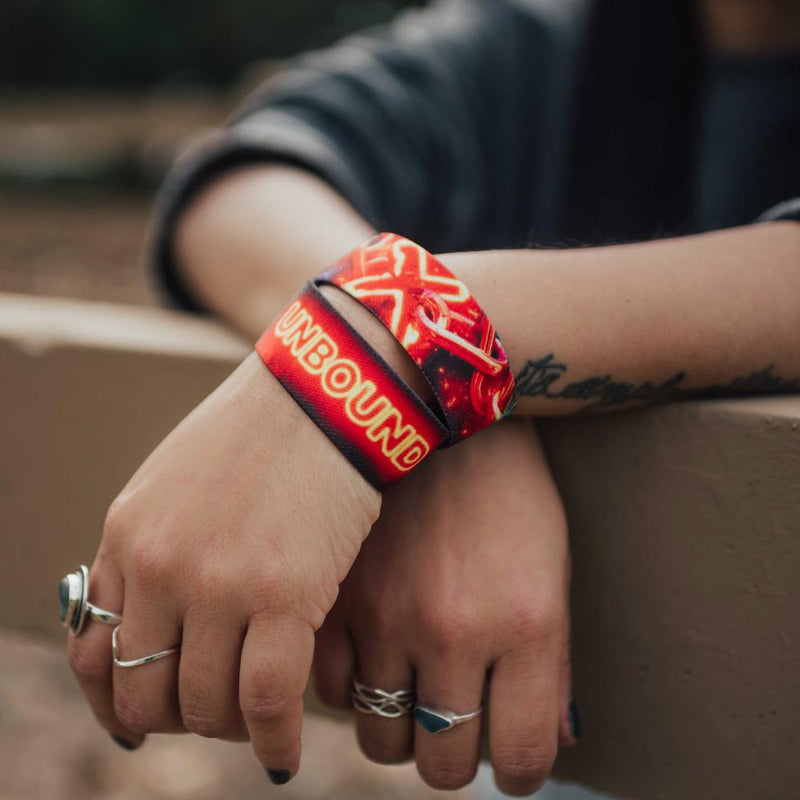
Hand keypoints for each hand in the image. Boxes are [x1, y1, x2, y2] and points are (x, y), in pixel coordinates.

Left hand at [67, 353, 378, 779]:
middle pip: (144, 690)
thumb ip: (157, 545)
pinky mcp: (285, 592)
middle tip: (215, 717)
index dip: (117, 699)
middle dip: (176, 720)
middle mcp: (161, 566)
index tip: (146, 718)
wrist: (327, 389)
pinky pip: (268, 701)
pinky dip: (274, 741)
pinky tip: (286, 753)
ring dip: (230, 729)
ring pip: (205, 706)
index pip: (92, 651)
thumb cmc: (266, 432)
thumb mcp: (181, 480)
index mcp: (129, 536)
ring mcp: (219, 581)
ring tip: (258, 724)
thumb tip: (160, 616)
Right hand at [313, 418, 574, 795]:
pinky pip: (332, 690)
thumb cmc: (507, 491)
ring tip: (410, 692)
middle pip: (443, 764)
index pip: (523, 757)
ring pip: (381, 739)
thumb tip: (548, 742)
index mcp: (526, 624)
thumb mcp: (550, 568)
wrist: (437, 409)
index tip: (510, 756)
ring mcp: (388, 614)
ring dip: (399, 730)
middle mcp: (455, 630)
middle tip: (453, 724)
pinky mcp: (336, 596)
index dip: (520, 771)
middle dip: (453, 756)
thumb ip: (550, 666)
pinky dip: (353, 690)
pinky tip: (372, 658)